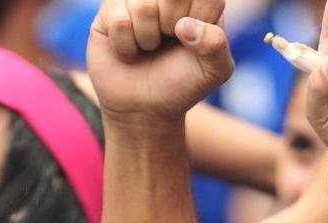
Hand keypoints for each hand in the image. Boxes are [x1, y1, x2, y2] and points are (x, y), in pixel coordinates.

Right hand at [87, 0, 234, 126]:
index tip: (193, 39)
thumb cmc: (180, 83)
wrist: (142, 107)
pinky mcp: (110, 10)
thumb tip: (184, 25)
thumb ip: (216, 44)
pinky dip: (126, 45)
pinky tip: (129, 51)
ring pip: (143, 6)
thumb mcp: (214, 71)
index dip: (199, 19)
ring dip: (147, 38)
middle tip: (167, 39)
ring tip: (148, 47)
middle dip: (170, 26)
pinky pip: (119, 20)